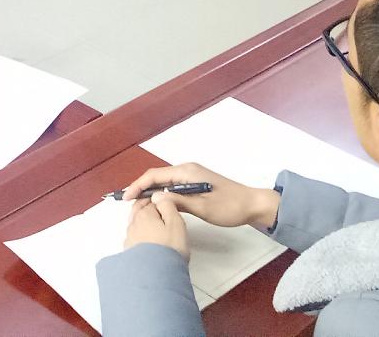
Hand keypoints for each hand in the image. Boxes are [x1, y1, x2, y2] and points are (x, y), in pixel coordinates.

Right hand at [121, 163, 281, 231]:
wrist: (252, 205)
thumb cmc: (229, 206)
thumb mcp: (202, 207)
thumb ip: (178, 201)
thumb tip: (155, 197)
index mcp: (187, 171)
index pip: (155, 175)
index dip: (138, 186)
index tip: (126, 198)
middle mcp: (186, 170)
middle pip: (156, 177)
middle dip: (141, 189)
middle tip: (129, 205)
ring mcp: (191, 176)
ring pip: (163, 183)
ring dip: (150, 192)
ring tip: (138, 207)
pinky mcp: (195, 184)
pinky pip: (172, 187)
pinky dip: (161, 195)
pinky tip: (157, 206)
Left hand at [124, 193, 188, 258]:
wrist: (156, 276)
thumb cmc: (169, 250)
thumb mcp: (176, 223)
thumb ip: (168, 205)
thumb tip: (159, 196)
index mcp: (144, 214)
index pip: (151, 202)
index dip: (160, 202)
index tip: (167, 205)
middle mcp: (133, 225)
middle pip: (139, 210)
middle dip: (147, 208)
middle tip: (159, 210)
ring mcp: (130, 239)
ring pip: (136, 224)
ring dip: (144, 222)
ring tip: (155, 227)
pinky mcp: (130, 252)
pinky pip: (135, 238)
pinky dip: (141, 236)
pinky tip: (148, 242)